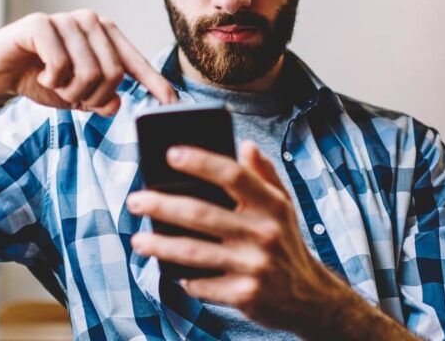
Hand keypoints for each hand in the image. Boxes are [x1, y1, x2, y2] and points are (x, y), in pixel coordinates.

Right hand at [0, 10, 177, 116]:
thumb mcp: (76, 96)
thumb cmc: (40, 78)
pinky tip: (41, 74)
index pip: (135, 61)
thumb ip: (101, 100)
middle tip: (73, 97)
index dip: (154, 83)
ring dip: (70, 90)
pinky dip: (52, 79)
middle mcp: (90, 22)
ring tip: (54, 84)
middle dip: (93, 97)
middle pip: (113, 73)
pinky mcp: (41, 23)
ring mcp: (66, 19)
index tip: (172, 104)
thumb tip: (116, 105)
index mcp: (104, 36)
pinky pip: (61, 63)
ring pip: (89, 71)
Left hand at [126, 141, 370, 337]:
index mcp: (272, 205)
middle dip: (161, 205)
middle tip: (134, 200)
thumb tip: (245, 145)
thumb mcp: (283, 206)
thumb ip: (263, 174)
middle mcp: (264, 233)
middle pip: (201, 213)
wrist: (309, 298)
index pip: (233, 175)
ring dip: (159, 245)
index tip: (171, 154)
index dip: (201, 161)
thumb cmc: (286, 242)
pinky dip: (183, 278)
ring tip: (138, 239)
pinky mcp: (244, 295)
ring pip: (194, 252)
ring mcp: (254, 266)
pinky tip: (170, 271)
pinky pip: (202, 284)